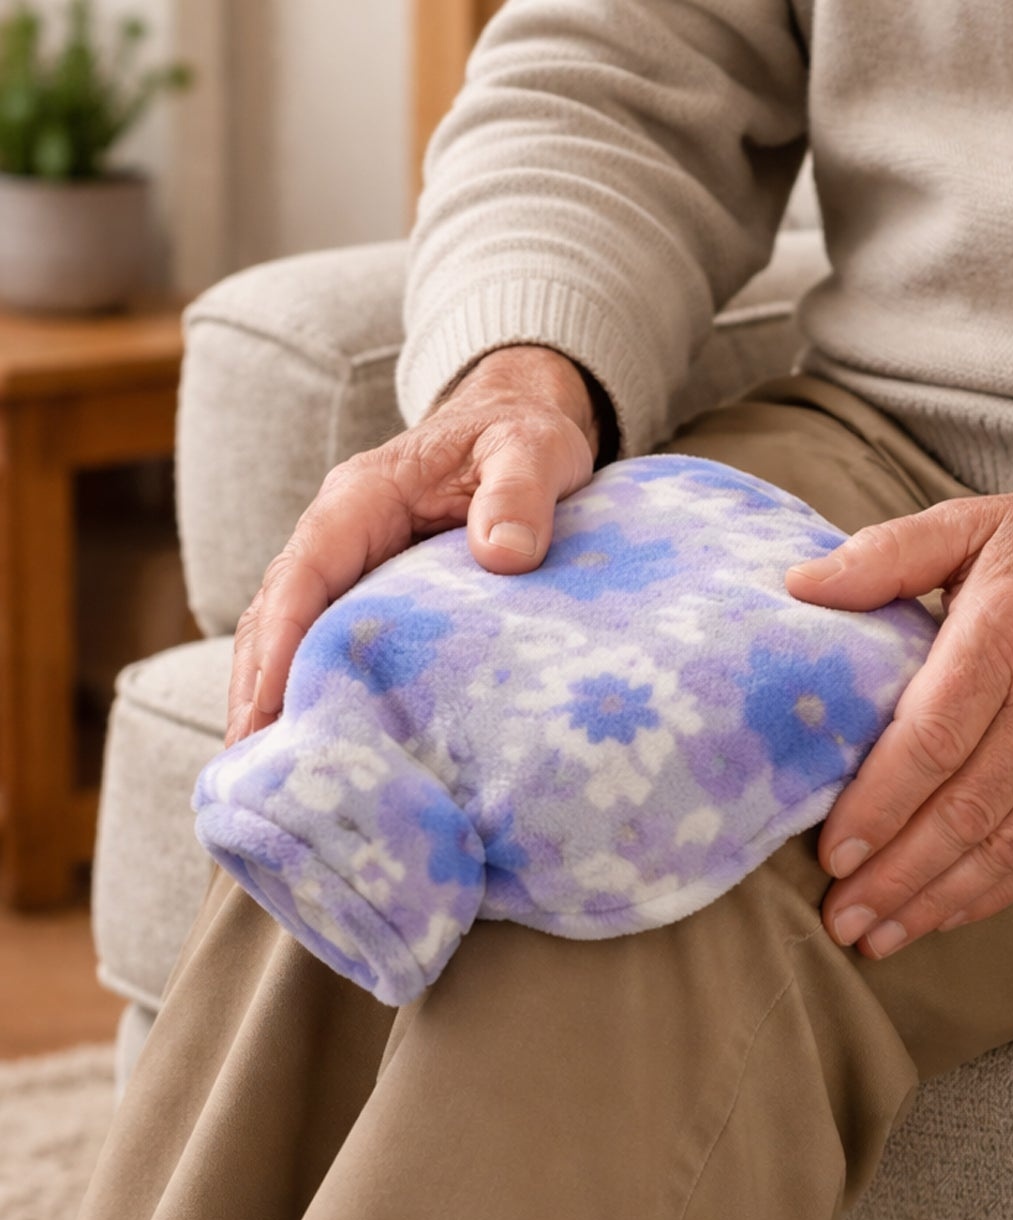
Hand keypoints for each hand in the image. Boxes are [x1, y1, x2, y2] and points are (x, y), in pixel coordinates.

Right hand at [225, 345, 602, 745]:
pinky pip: (324, 639)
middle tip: (250, 763)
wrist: (522, 424)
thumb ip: (521, 494)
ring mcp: (349, 563)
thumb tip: (504, 552)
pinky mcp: (368, 591)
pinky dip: (306, 687)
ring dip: (269, 695)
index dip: (283, 636)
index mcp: (365, 496)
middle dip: (257, 685)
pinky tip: (312, 742)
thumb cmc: (524, 437)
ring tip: (263, 773)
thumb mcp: (534, 451)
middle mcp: (340, 531)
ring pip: (289, 631)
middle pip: (277, 611)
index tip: (268, 701)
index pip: (307, 569)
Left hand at [784, 471, 1012, 956]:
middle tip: (840, 918)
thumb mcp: (974, 521)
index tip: (832, 853)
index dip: (879, 805)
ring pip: (1005, 848)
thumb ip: (885, 554)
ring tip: (876, 938)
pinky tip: (943, 916)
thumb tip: (799, 586)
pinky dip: (992, 894)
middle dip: (894, 877)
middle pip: (964, 811)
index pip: (933, 740)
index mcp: (1010, 635)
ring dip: (935, 901)